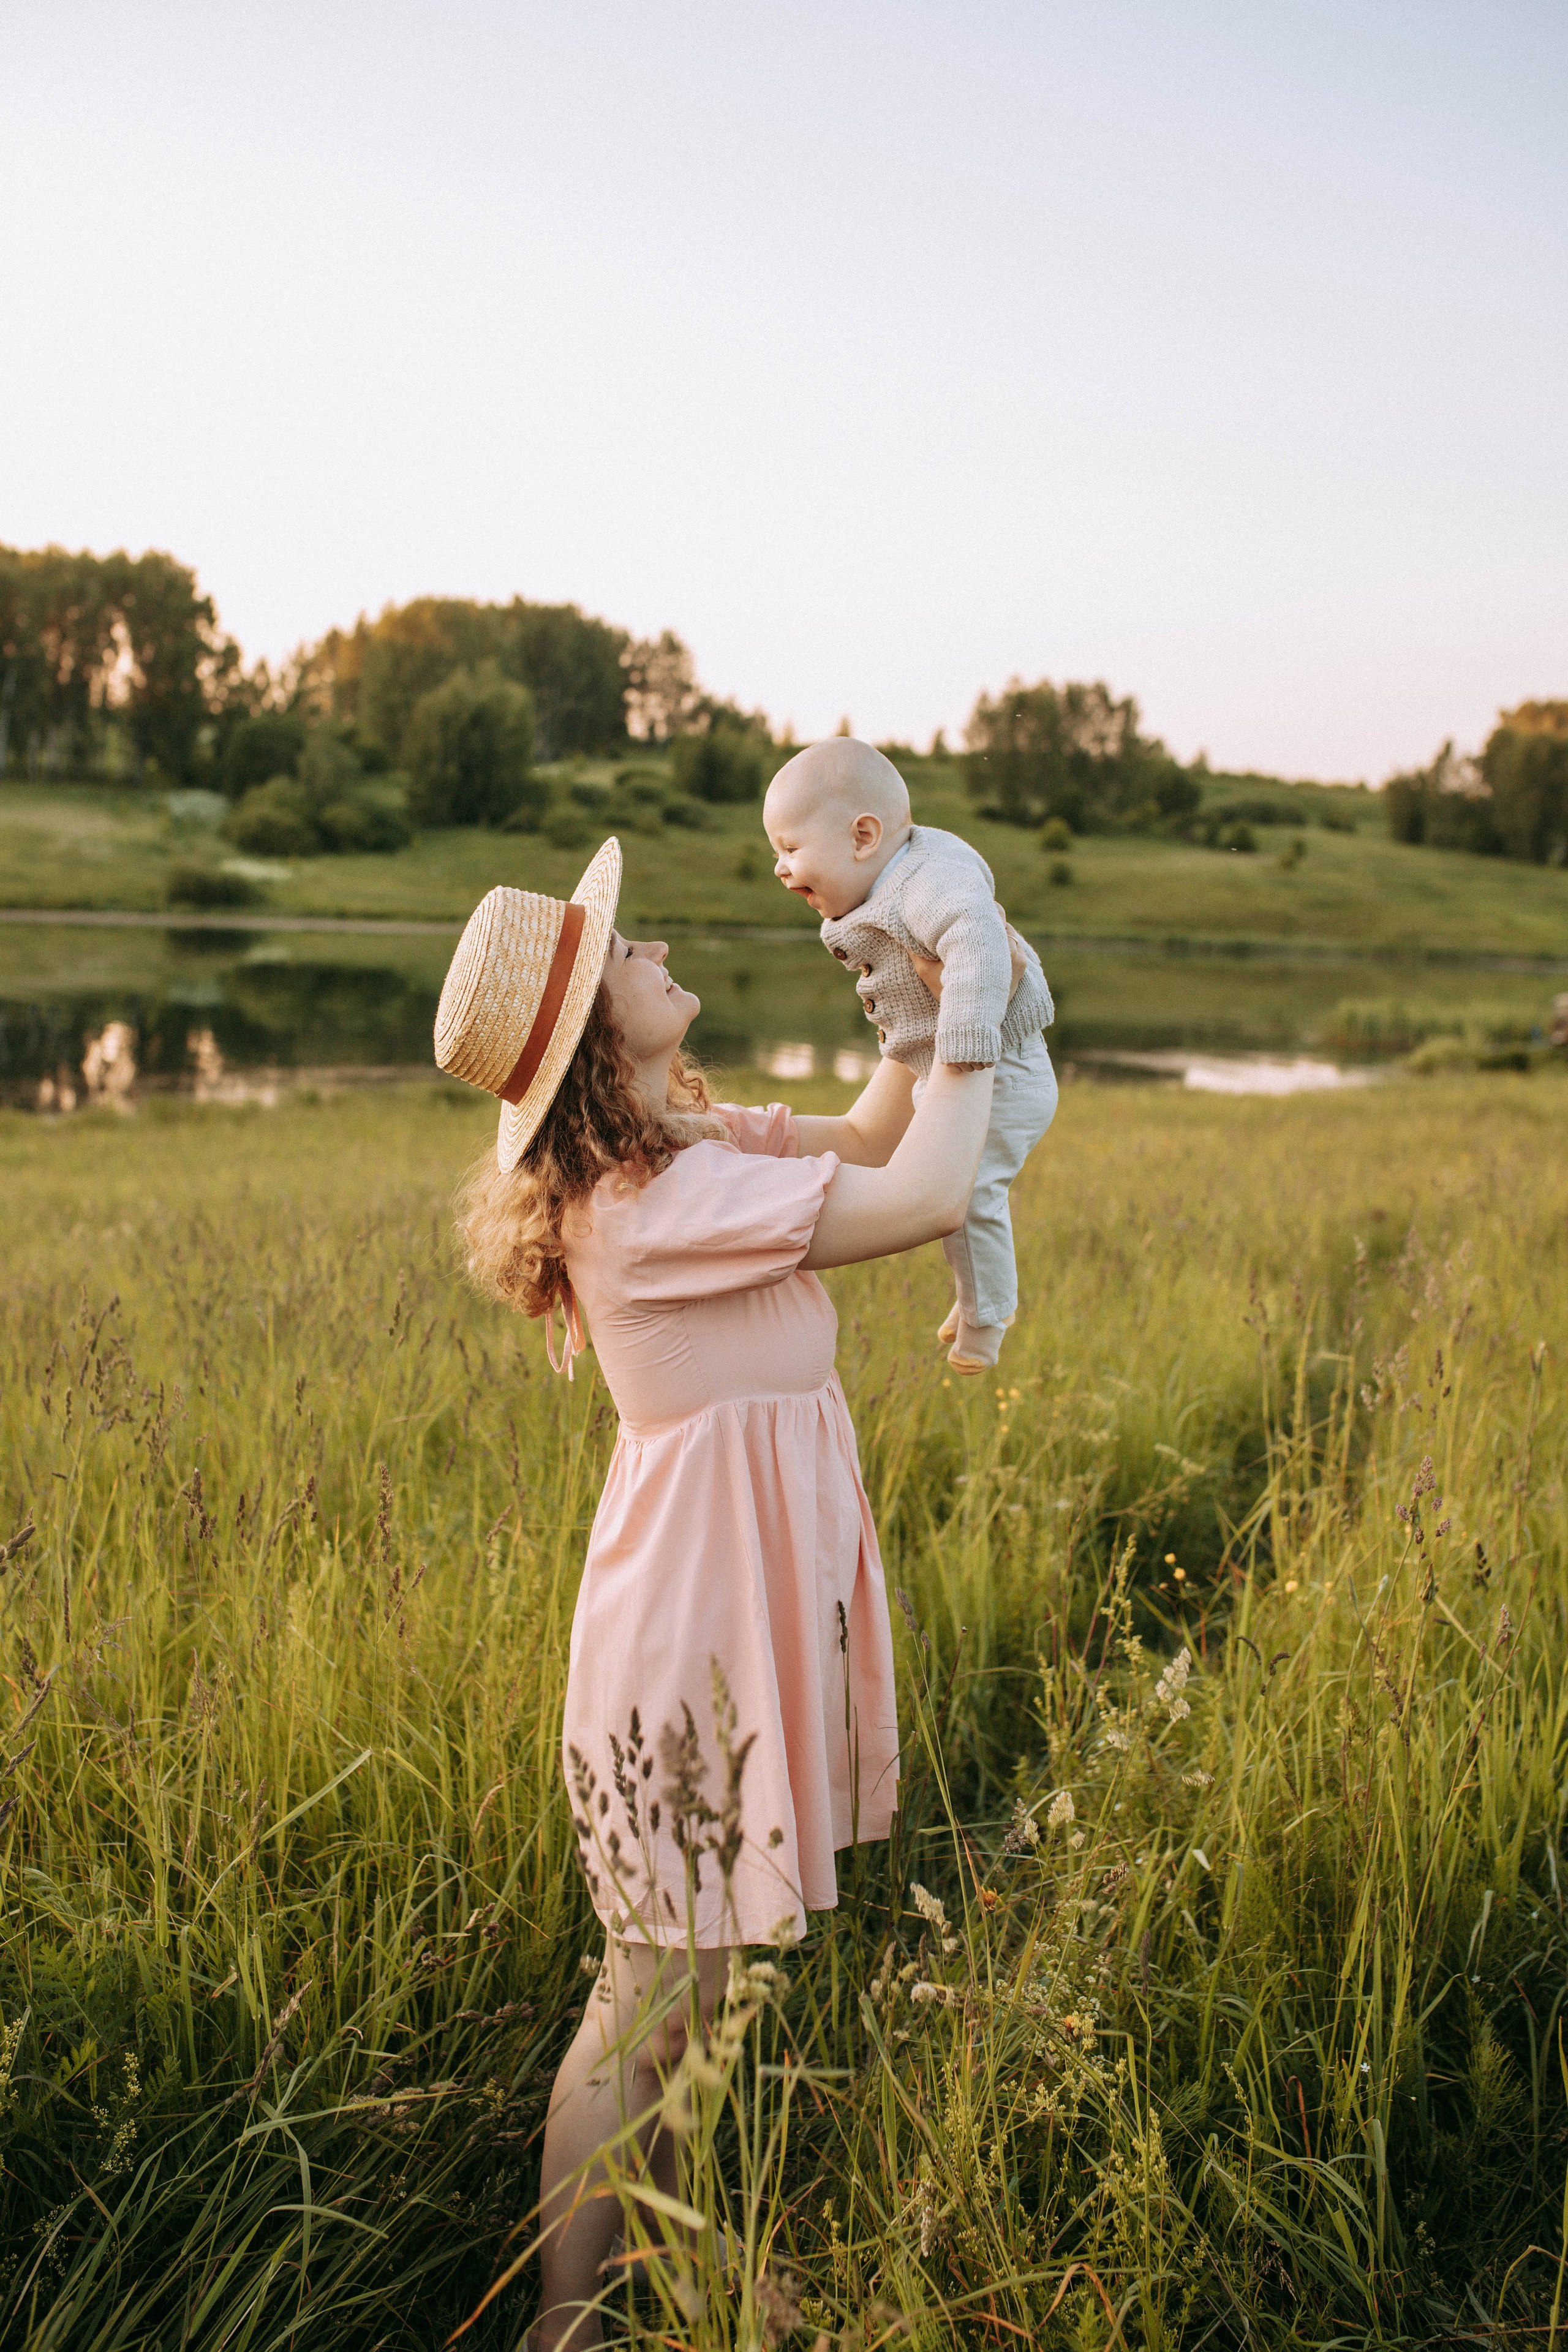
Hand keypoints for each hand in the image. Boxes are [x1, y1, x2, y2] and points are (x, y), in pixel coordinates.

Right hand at [910, 911, 1028, 1003]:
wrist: (972, 1023)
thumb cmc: (947, 995)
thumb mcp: (927, 970)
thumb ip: (916, 948)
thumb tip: (903, 928)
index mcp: (985, 942)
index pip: (989, 908)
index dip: (976, 902)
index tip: (964, 902)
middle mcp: (1006, 946)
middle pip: (999, 915)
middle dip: (984, 913)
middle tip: (968, 912)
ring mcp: (1017, 955)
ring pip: (1006, 928)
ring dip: (993, 927)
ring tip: (976, 928)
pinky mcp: (1022, 965)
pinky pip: (1013, 942)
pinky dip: (1003, 940)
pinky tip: (988, 944)